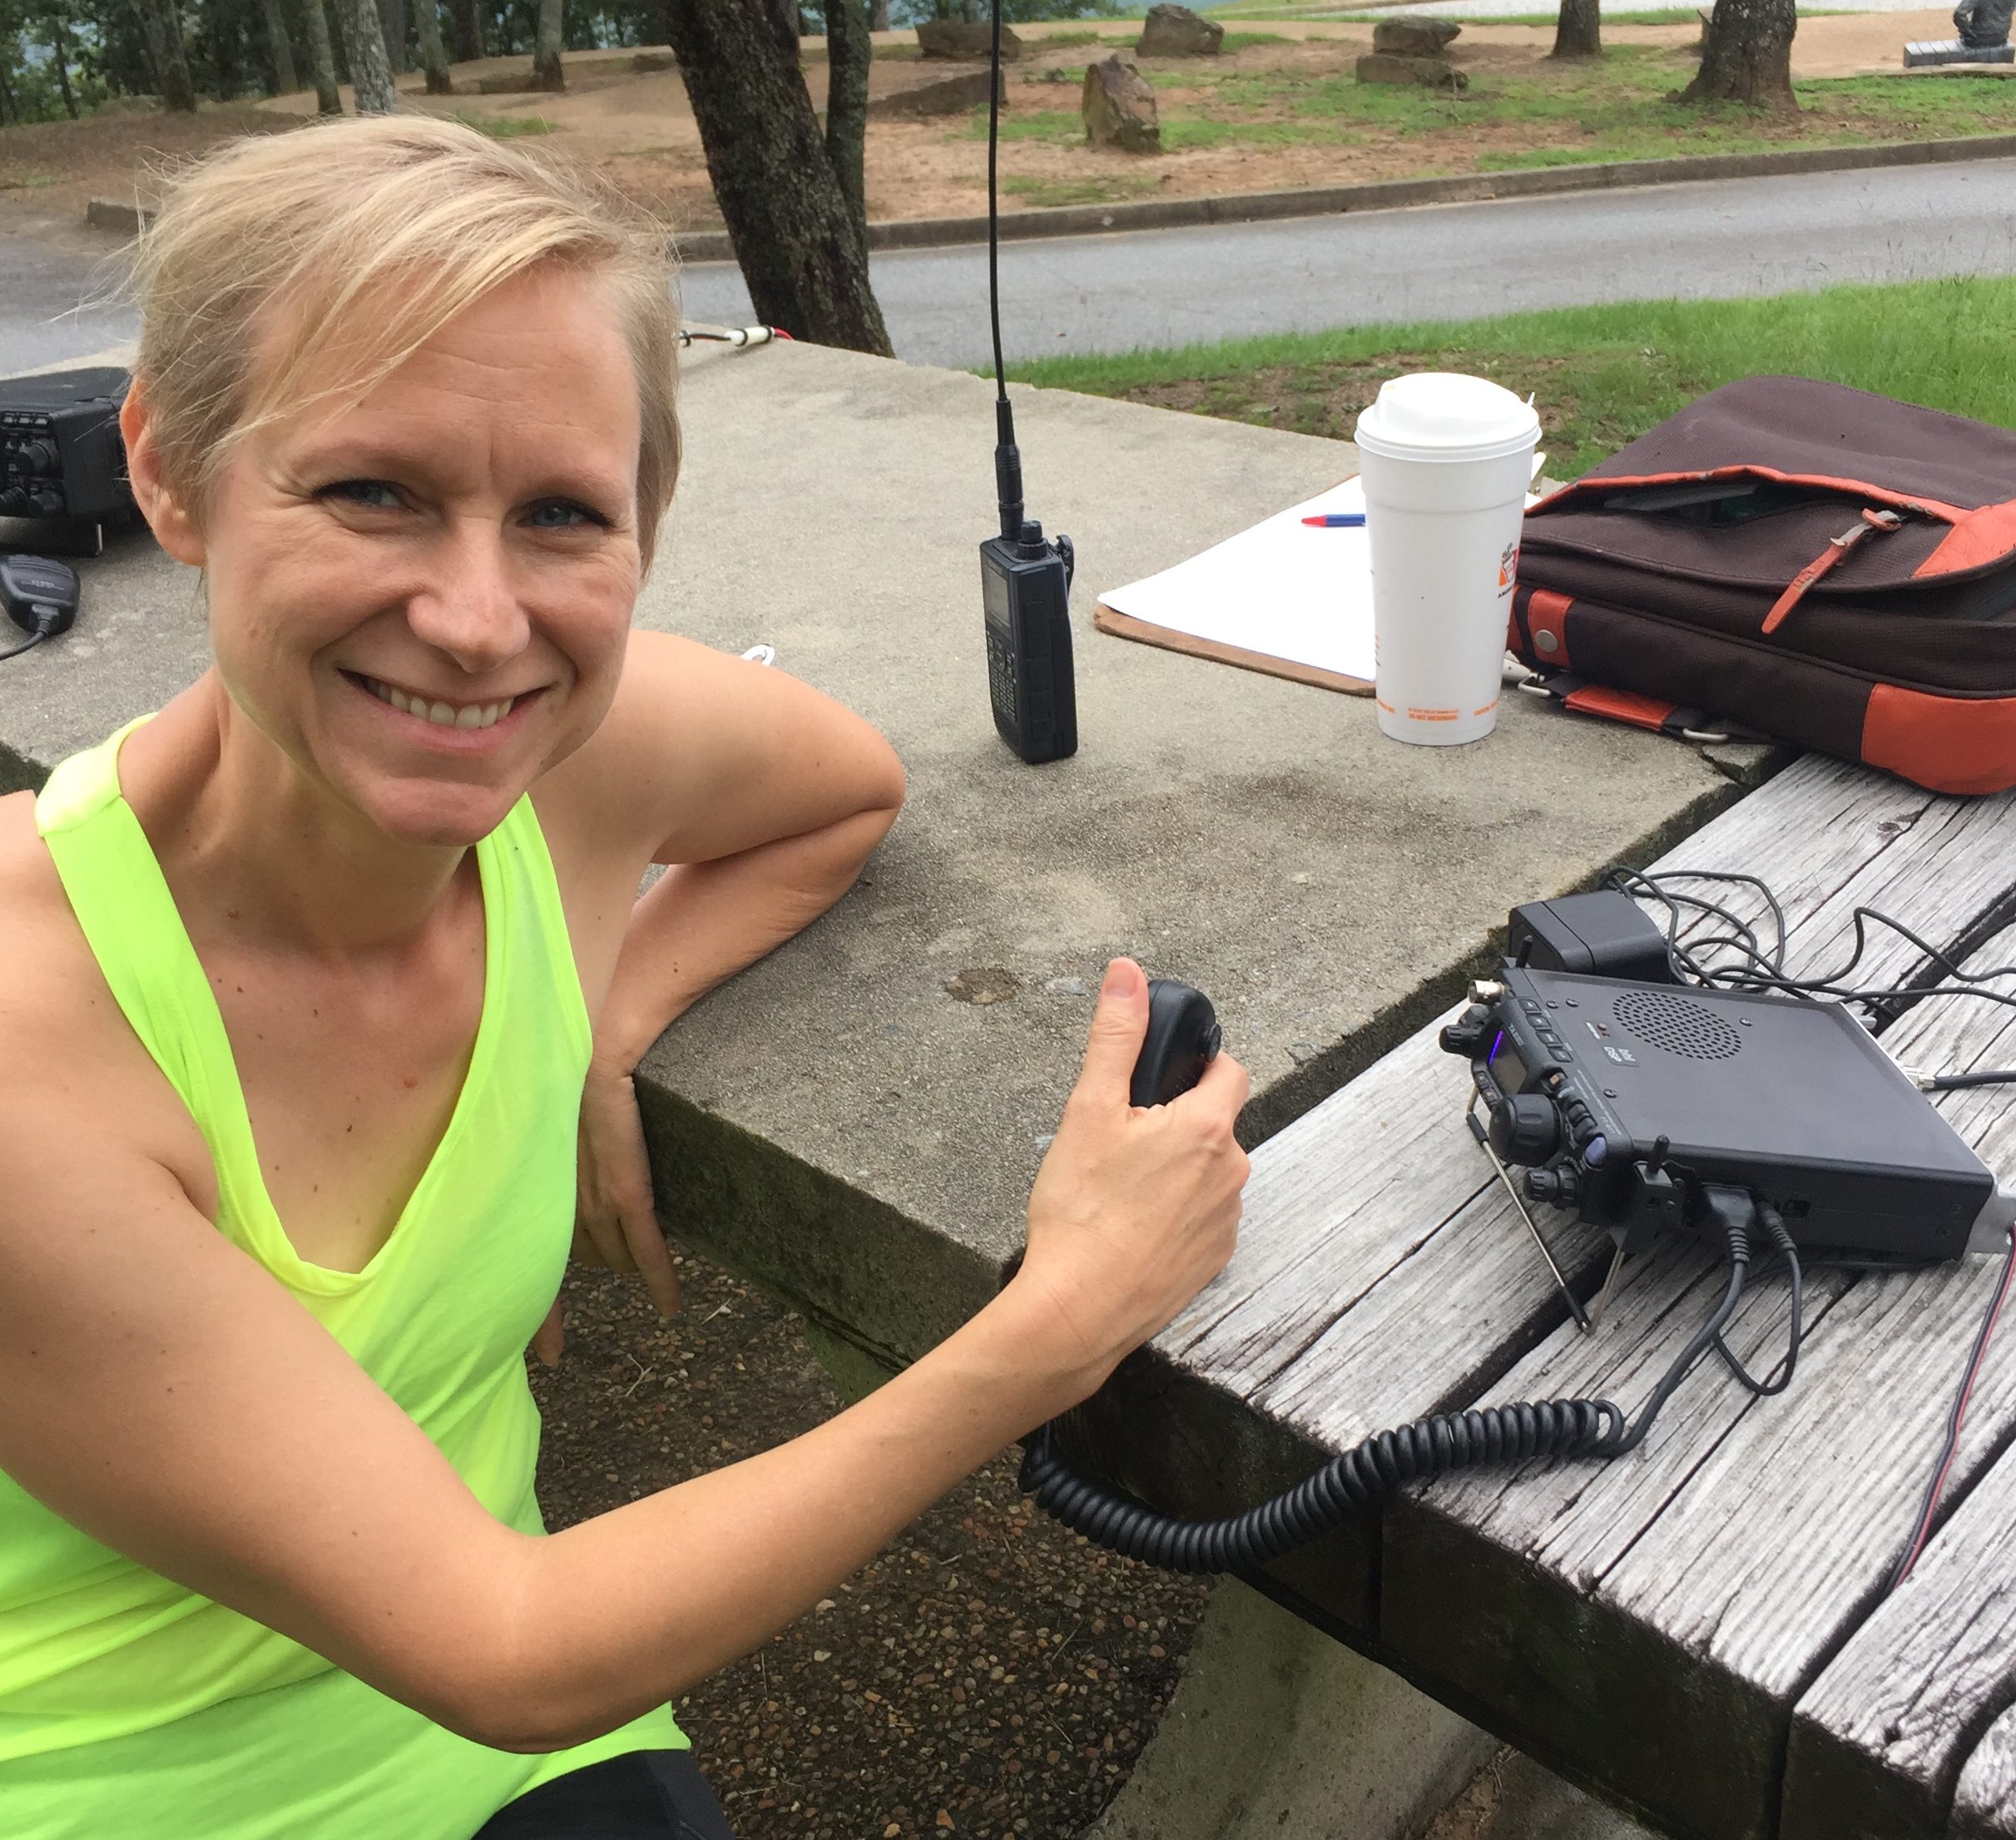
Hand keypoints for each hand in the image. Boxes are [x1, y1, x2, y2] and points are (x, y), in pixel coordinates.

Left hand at [537, 1059, 682, 1364]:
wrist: (610, 1022)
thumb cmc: (574, 1051)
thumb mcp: (542, 1109)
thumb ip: (540, 1146)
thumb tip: (542, 1172)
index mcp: (520, 1176)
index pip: (511, 1255)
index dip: (527, 1311)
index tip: (535, 1353)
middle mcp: (548, 1190)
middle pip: (562, 1261)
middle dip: (560, 1293)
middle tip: (556, 1342)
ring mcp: (587, 1189)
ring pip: (604, 1254)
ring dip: (617, 1268)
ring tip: (633, 1276)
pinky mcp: (624, 1181)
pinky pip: (642, 1241)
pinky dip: (657, 1274)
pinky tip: (671, 1306)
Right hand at [1009, 958, 1249, 1395]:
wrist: (1077, 1311)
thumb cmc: (1080, 1215)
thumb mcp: (1088, 1110)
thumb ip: (1115, 1037)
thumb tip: (1128, 975)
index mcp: (1207, 1128)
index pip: (1229, 1070)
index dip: (1194, 1067)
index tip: (1156, 1083)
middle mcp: (1231, 1173)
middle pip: (1214, 1123)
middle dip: (1174, 1122)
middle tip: (1118, 1142)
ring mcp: (1227, 1222)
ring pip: (1207, 1172)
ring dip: (1175, 1170)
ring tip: (1118, 1189)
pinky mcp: (1214, 1261)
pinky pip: (1201, 1217)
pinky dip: (1173, 1214)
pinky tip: (1129, 1226)